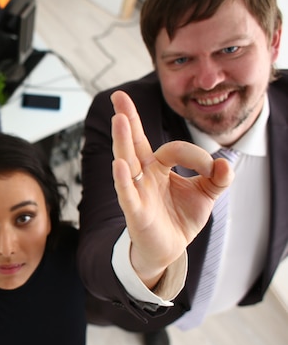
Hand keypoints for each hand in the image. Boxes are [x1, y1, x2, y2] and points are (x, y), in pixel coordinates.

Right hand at [110, 90, 232, 287]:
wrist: (168, 249)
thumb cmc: (179, 219)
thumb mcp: (205, 195)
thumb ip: (218, 178)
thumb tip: (226, 162)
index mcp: (158, 167)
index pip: (174, 148)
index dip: (197, 155)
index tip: (213, 169)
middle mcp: (143, 174)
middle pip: (134, 142)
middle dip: (128, 118)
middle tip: (119, 95)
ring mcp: (136, 190)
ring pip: (127, 161)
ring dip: (123, 140)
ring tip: (118, 119)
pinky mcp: (135, 210)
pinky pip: (127, 193)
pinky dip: (122, 179)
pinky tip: (118, 164)